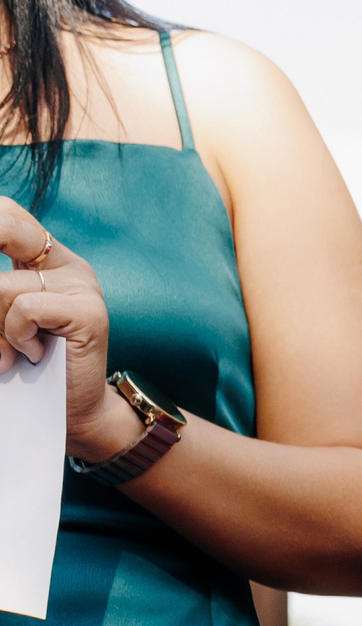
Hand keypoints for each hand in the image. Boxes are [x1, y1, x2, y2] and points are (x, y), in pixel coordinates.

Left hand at [0, 200, 125, 458]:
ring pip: (3, 286)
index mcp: (45, 258)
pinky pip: (25, 308)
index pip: (5, 213)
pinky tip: (28, 354)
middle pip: (4, 226)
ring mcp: (82, 286)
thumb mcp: (2, 315)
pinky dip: (14, 335)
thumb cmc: (28, 365)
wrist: (71, 412)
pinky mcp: (89, 313)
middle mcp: (67, 264)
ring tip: (6, 354)